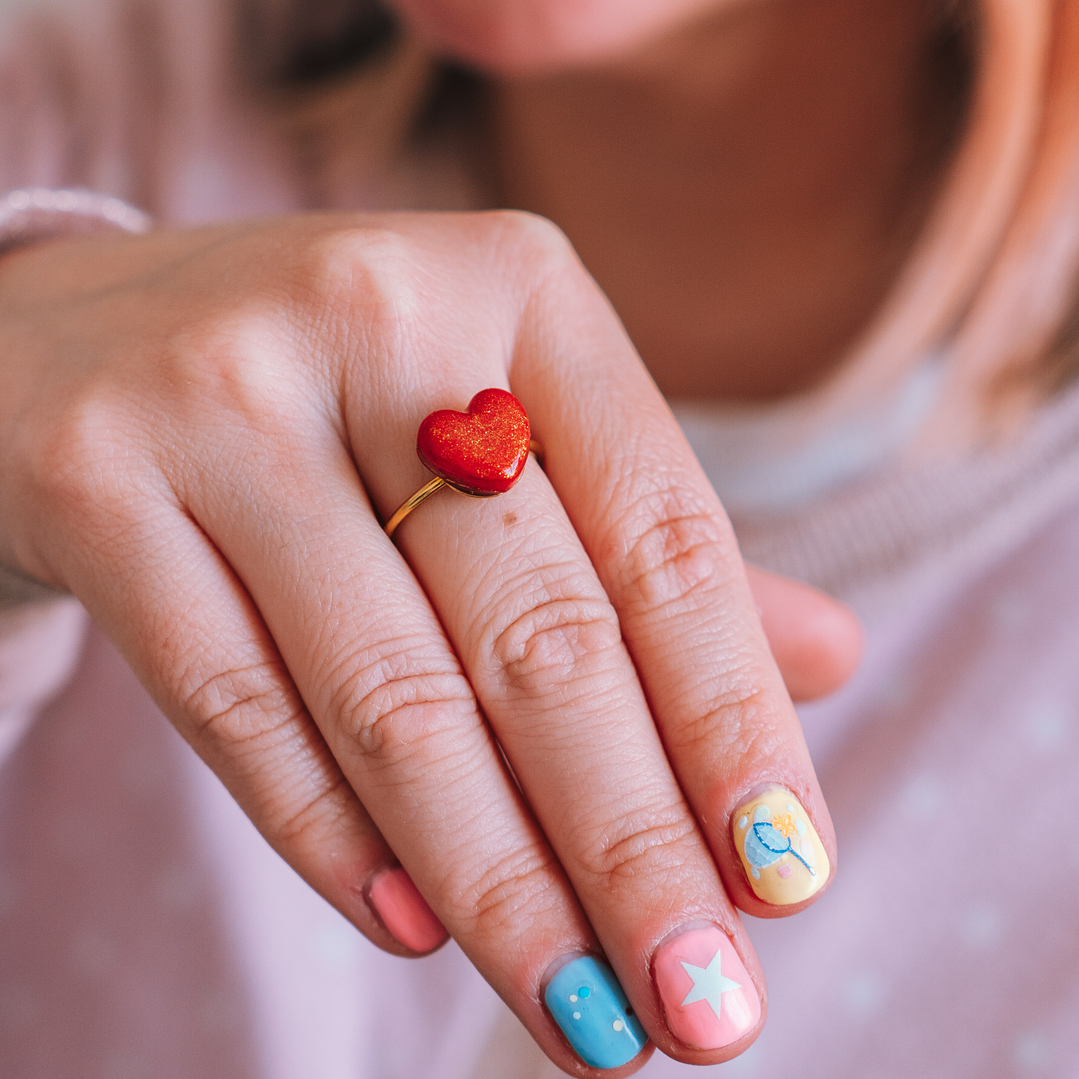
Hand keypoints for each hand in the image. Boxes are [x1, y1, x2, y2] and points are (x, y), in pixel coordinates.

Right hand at [0, 212, 858, 1072]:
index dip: (736, 722)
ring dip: (501, 884)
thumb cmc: (342, 391)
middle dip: (634, 846)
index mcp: (518, 288)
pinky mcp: (93, 479)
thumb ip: (645, 543)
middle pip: (541, 634)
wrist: (86, 328)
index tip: (786, 880)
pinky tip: (421, 930)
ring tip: (581, 1012)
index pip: (666, 537)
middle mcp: (380, 315)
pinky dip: (335, 840)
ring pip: (393, 694)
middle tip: (704, 1006)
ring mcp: (223, 391)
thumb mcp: (503, 423)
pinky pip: (236, 705)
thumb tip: (831, 663)